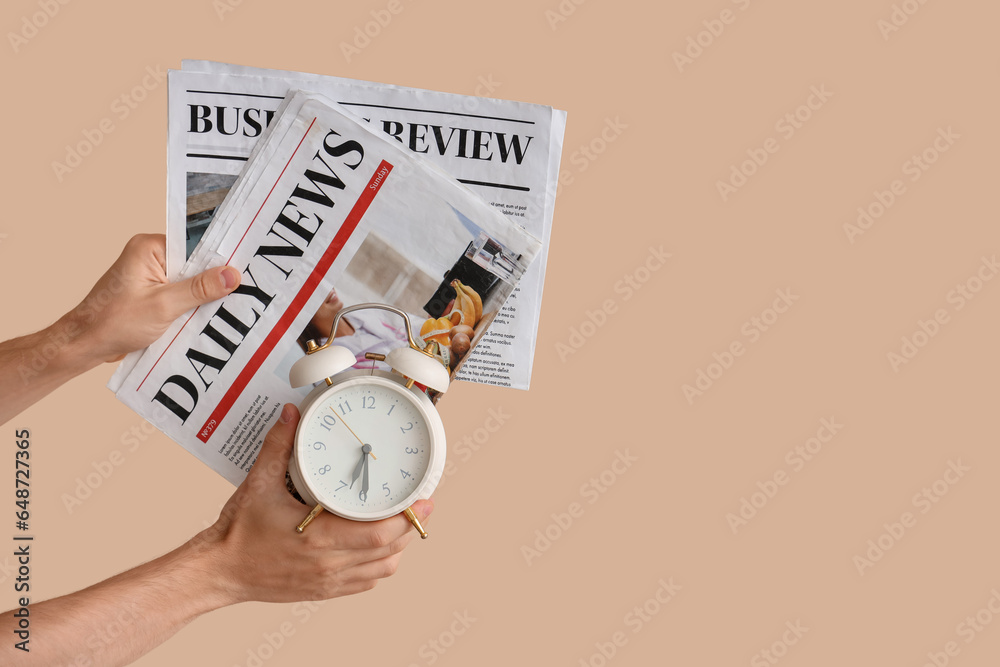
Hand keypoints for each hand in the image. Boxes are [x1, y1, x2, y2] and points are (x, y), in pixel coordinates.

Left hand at [70, 234, 241, 363]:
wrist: (85, 344)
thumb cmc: (114, 322)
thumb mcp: (164, 305)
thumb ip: (199, 289)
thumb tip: (232, 275)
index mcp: (149, 247)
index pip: (194, 245)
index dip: (218, 258)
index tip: (243, 269)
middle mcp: (150, 256)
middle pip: (194, 263)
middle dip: (212, 280)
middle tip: (240, 292)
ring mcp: (150, 275)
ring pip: (189, 281)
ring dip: (201, 296)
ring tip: (224, 306)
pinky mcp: (152, 292)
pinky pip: (180, 293)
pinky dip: (191, 305)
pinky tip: (203, 315)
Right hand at [195, 404, 432, 603]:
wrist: (219, 571)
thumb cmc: (239, 531)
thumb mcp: (258, 483)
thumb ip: (278, 446)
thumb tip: (291, 413)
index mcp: (318, 538)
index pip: (379, 534)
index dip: (408, 516)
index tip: (424, 497)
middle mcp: (329, 564)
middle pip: (390, 551)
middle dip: (413, 526)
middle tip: (425, 503)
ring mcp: (329, 582)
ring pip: (383, 569)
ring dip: (399, 547)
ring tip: (405, 521)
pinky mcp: (325, 592)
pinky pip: (367, 582)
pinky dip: (380, 564)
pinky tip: (381, 546)